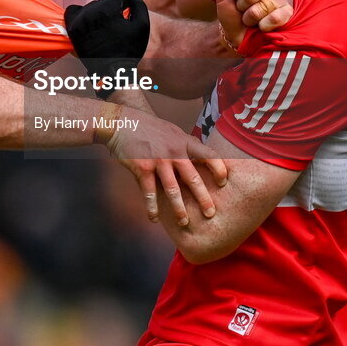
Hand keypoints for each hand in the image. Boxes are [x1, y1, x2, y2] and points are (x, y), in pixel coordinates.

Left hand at [64, 0, 149, 97]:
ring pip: (90, 6)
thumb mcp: (142, 25)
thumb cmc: (129, 50)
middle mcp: (91, 12)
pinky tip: (88, 23)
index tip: (124, 14)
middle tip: (115, 25)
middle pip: (103, 0)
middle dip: (111, 9)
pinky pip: (73, 11)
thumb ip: (138, 3)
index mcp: (108, 10)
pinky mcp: (72, 29)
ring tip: (103, 27)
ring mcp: (80, 21)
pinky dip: (80, 14)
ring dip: (98, 13)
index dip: (124, 3)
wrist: (111, 71)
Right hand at [100, 108, 227, 225]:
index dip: (219, 168)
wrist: (124, 122)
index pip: (209, 154)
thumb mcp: (173, 131)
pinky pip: (149, 192)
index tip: (223, 182)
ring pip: (172, 189)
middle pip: (193, 178)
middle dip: (203, 198)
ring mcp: (158, 160)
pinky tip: (154, 218)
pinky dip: (152, 207)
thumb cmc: (149, 128)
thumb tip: (202, 154)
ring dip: (179, 208)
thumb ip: (186, 144)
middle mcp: (174, 151)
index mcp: (184, 142)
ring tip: (184, 223)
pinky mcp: (142, 168)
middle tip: (210, 214)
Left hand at [216, 0, 292, 48]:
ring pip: (261, 8)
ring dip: (250, 18)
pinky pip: (275, 18)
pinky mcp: (287, 13)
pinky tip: (261, 25)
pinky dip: (263, 25)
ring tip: (250, 17)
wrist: (235, 32)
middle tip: (242, 8)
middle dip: (241, 6)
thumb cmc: (231, 9)